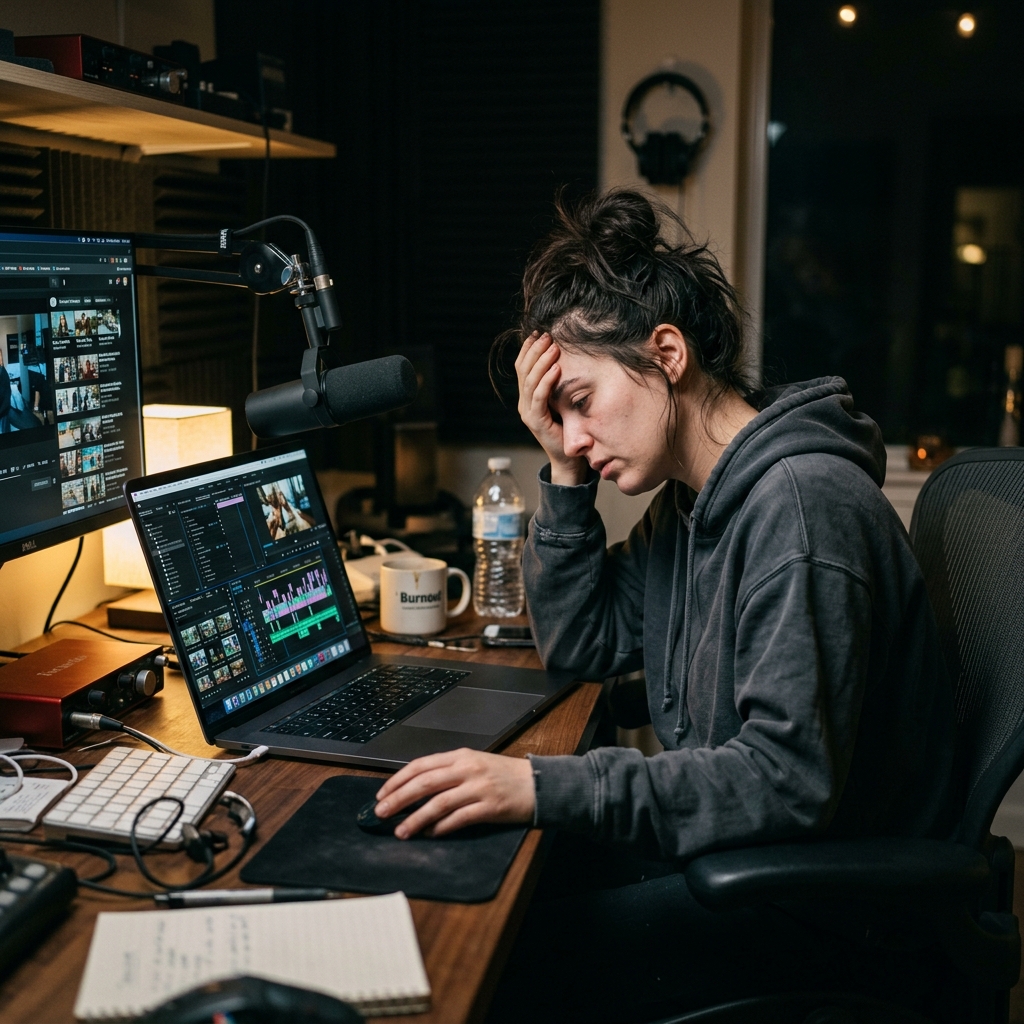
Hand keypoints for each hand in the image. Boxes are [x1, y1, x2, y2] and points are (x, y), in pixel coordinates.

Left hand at [373, 748, 534, 838]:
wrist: (537, 783)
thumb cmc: (504, 775)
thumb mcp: (475, 763)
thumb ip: (448, 772)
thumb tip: (416, 789)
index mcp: (461, 756)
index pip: (421, 765)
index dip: (398, 780)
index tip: (382, 794)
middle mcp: (468, 769)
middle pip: (424, 783)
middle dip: (398, 799)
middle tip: (381, 813)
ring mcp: (479, 787)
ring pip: (438, 803)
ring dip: (415, 818)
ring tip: (401, 831)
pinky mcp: (489, 807)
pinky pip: (459, 818)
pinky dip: (441, 827)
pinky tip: (430, 834)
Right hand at [515, 332, 587, 484]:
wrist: (569, 457)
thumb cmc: (568, 428)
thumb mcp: (561, 401)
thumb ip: (557, 385)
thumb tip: (563, 359)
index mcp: (527, 397)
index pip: (522, 368)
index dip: (528, 350)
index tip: (538, 333)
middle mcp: (524, 404)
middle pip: (523, 371)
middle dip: (535, 351)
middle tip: (546, 336)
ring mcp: (528, 413)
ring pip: (530, 381)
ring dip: (541, 362)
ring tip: (553, 347)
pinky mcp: (536, 422)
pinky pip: (539, 397)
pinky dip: (546, 381)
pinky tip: (556, 368)